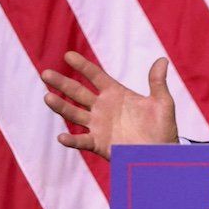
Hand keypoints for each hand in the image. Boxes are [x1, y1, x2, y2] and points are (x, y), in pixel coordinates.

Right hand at [41, 51, 178, 159]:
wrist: (161, 153)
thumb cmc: (163, 127)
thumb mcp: (162, 103)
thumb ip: (158, 82)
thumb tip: (162, 59)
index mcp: (116, 94)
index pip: (95, 76)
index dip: (82, 66)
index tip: (68, 55)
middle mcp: (103, 108)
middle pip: (78, 92)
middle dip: (62, 83)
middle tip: (45, 73)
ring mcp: (98, 125)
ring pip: (74, 114)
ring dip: (60, 106)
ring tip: (47, 97)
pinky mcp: (98, 143)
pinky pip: (82, 141)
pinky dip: (71, 140)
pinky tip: (61, 137)